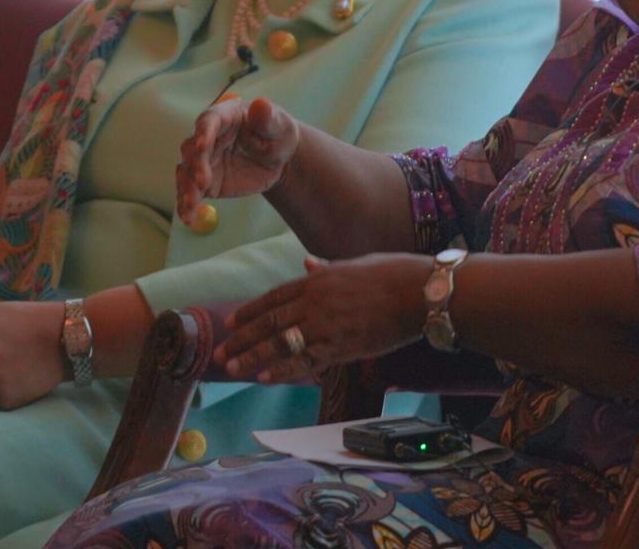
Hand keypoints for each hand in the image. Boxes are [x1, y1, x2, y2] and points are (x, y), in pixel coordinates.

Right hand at [174, 96, 300, 226]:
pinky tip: (189, 218)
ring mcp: (203, 160)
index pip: (208, 120)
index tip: (203, 145)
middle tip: (202, 182)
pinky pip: (191, 193)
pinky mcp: (204, 182)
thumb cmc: (277, 135)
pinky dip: (187, 205)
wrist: (277, 160)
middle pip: (192, 149)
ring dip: (185, 187)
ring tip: (191, 204)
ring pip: (186, 172)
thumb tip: (261, 104)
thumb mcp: (279, 126)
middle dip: (195, 165)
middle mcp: (207, 137)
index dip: (204, 132)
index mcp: (224, 116)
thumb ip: (268, 118)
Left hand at [216, 254, 431, 382]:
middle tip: (221, 351)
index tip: (232, 322)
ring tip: (233, 367)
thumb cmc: (392, 273)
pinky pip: (306, 360)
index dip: (251, 311)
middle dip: (243, 338)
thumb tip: (308, 262)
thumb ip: (326, 268)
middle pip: (270, 322)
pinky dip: (283, 369)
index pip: (274, 297)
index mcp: (318, 280)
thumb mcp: (353, 264)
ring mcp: (326, 325)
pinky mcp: (341, 346)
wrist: (417, 291)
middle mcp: (315, 302)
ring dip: (254, 356)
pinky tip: (264, 377)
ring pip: (281, 343)